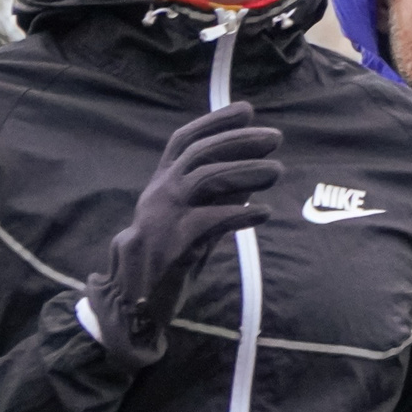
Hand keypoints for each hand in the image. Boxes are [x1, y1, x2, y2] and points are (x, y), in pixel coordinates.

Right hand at [84, 103, 280, 368]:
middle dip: (238, 140)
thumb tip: (250, 176)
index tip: (247, 109)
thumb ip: (215, 199)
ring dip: (246, 171)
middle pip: (199, 153)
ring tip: (278, 170)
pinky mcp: (173, 243)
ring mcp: (163, 216)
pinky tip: (264, 213)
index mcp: (161, 184)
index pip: (185, 140)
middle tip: (275, 137)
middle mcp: (159, 193)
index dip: (214, 121)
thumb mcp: (193, 222)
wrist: (133, 302)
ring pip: (205, 179)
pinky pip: (211, 220)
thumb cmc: (168, 258)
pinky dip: (241, 213)